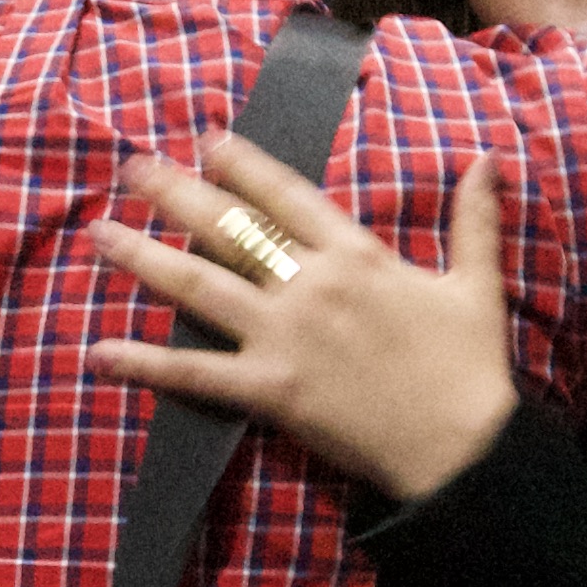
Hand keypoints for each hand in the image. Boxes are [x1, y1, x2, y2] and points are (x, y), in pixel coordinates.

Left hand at [89, 139, 518, 505]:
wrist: (461, 448)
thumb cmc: (469, 367)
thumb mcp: (476, 283)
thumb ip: (473, 218)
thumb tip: (488, 159)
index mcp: (355, 254)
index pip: (286, 194)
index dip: (242, 163)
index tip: (206, 139)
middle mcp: (309, 285)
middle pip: (229, 227)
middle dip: (174, 193)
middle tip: (130, 168)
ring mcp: (283, 337)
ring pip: (198, 285)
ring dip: (143, 257)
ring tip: (98, 233)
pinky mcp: (269, 390)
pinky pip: (195, 373)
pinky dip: (145, 363)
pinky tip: (100, 353)